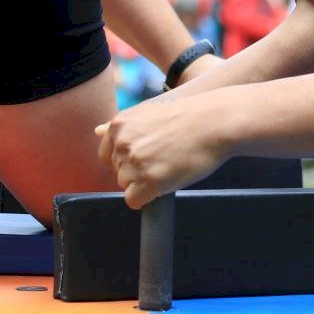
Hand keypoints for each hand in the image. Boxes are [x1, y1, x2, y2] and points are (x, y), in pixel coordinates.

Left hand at [96, 97, 227, 208]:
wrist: (215, 122)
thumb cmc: (189, 116)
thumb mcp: (150, 112)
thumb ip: (123, 126)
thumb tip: (97, 130)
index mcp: (119, 125)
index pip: (108, 155)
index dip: (129, 159)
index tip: (148, 155)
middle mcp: (122, 143)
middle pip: (119, 172)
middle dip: (138, 170)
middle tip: (165, 160)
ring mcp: (135, 162)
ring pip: (126, 186)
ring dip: (144, 183)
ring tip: (169, 169)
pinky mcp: (149, 181)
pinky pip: (135, 201)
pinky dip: (147, 199)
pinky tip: (164, 185)